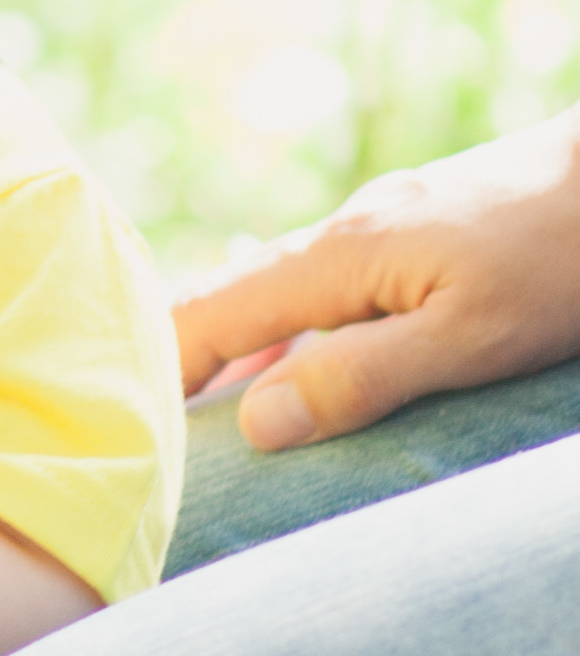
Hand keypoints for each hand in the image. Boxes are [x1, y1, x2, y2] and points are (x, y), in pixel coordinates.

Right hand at [173, 107, 579, 448]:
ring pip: (271, 289)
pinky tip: (295, 358)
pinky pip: (316, 285)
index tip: (120, 430)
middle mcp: (340, 234)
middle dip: (177, 356)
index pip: (208, 320)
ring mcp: (378, 225)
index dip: (159, 375)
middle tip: (136, 420)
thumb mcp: (470, 339)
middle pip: (225, 296)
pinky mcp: (416, 228)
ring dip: (231, 344)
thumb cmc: (566, 258)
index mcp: (336, 260)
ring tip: (201, 404)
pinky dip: (283, 329)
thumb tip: (253, 424)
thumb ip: (358, 378)